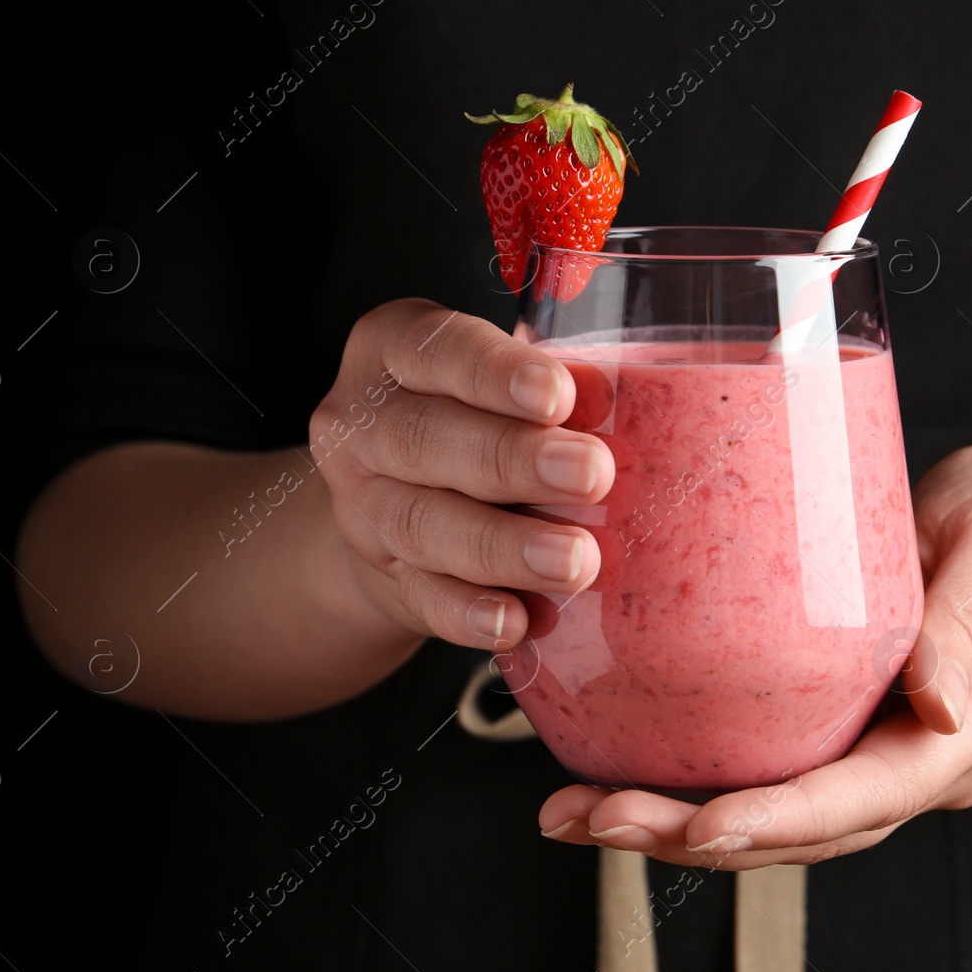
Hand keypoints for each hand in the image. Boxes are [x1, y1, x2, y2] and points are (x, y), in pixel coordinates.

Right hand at [313, 298, 614, 650]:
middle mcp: (361, 424)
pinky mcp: (382, 577)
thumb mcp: (500, 384)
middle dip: (514, 460)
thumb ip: (545, 388)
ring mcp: (361, 506)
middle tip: (593, 475)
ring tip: (575, 560)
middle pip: (426, 439)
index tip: (558, 396)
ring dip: (504, 546)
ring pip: (424, 524)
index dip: (496, 373)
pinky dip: (472, 613)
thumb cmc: (474, 420)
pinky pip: (423, 597)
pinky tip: (519, 620)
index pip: (437, 350)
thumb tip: (610, 400)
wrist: (398, 507)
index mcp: (392, 350)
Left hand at [537, 445, 971, 868]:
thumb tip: (937, 705)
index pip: (877, 795)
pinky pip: (765, 776)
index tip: (704, 825)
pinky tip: (613, 777)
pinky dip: (690, 788)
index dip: (789, 818)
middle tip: (594, 819)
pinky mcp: (840, 735)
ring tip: (574, 814)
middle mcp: (924, 765)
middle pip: (809, 830)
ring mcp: (880, 759)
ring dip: (676, 827)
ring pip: (778, 819)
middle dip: (698, 837)